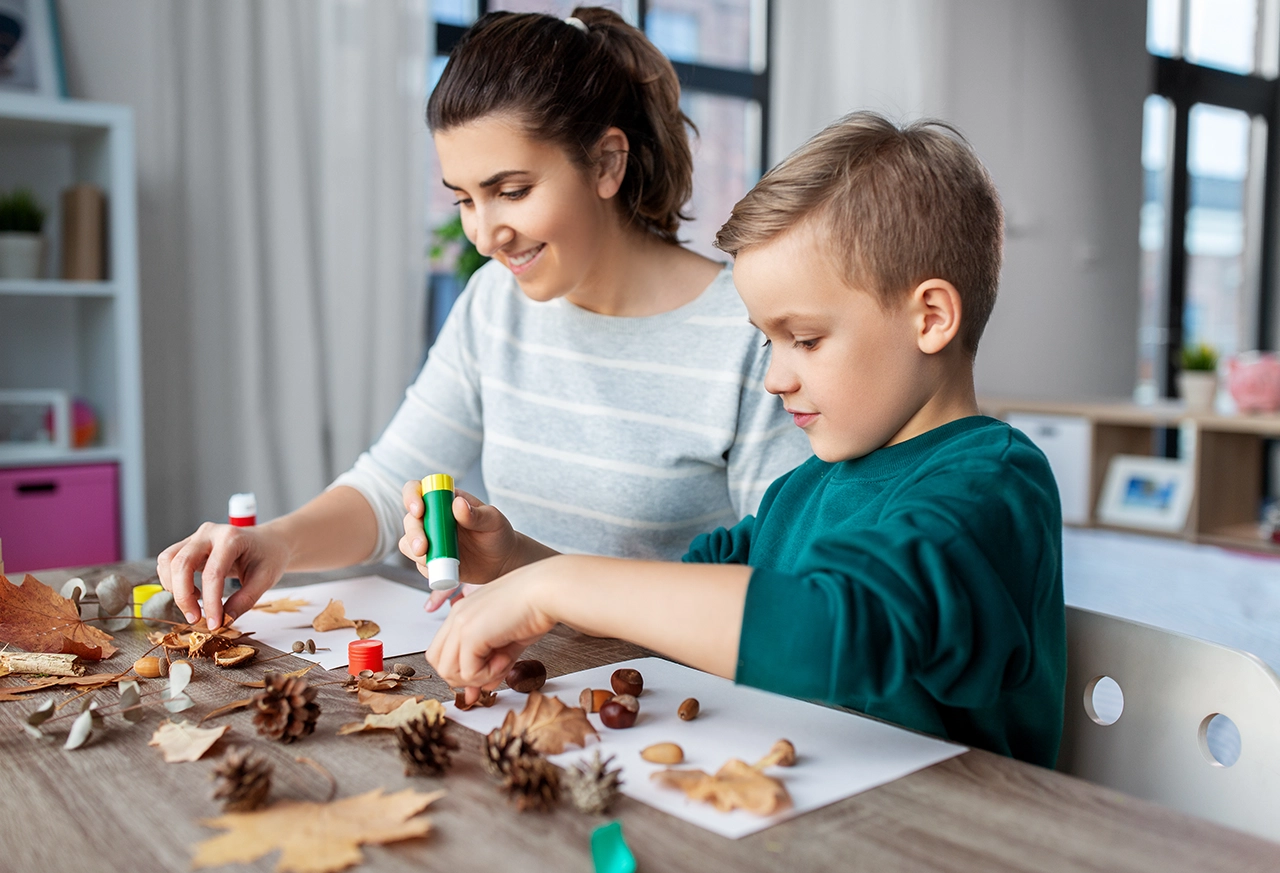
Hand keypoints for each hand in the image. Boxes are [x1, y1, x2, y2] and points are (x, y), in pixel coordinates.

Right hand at [156, 523, 291, 628]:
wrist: (268, 541)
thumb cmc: (269, 556)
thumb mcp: (266, 579)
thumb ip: (245, 600)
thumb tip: (224, 620)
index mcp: (232, 538)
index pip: (213, 573)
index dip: (211, 602)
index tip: (214, 624)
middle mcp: (209, 533)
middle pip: (181, 564)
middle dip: (183, 596)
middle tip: (196, 619)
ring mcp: (196, 536)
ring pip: (168, 561)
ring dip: (174, 588)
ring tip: (195, 603)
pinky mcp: (188, 544)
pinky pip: (168, 562)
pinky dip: (172, 581)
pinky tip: (192, 592)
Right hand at [398, 482, 521, 606]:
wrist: (502, 560)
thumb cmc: (498, 533)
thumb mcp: (493, 520)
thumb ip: (477, 514)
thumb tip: (458, 504)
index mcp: (444, 500)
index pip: (417, 490)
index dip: (411, 497)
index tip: (419, 510)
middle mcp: (432, 518)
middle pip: (410, 520)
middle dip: (413, 533)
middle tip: (423, 547)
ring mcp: (430, 539)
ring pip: (408, 542)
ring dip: (414, 551)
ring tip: (431, 560)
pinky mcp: (431, 559)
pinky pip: (418, 563)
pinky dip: (425, 567)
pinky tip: (440, 569)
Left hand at [426, 559, 558, 704]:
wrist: (548, 591)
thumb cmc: (535, 607)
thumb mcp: (508, 641)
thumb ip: (493, 664)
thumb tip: (483, 688)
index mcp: (464, 613)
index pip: (443, 651)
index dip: (459, 671)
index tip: (482, 679)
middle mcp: (457, 616)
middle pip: (438, 663)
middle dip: (463, 677)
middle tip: (491, 674)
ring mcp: (461, 624)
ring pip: (447, 671)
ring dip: (476, 678)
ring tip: (501, 664)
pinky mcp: (470, 634)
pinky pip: (468, 672)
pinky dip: (487, 675)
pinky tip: (505, 660)